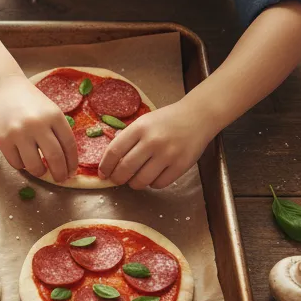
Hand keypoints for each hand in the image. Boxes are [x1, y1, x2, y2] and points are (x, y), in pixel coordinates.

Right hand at [0, 72, 77, 181]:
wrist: (2, 88)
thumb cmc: (29, 101)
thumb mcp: (49, 110)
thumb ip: (58, 131)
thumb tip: (66, 162)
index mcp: (54, 115)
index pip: (69, 145)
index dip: (72, 162)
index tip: (71, 171)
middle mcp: (37, 124)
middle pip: (55, 158)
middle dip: (60, 174)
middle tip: (60, 179)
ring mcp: (19, 132)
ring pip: (34, 166)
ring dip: (40, 172)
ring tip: (39, 170)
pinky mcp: (3, 140)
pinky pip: (16, 163)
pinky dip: (22, 165)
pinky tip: (23, 158)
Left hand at [98, 100, 212, 189]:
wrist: (197, 117)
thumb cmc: (166, 120)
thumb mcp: (144, 121)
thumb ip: (128, 138)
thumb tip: (110, 160)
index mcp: (140, 127)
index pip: (114, 151)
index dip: (105, 166)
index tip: (102, 174)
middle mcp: (152, 141)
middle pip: (125, 168)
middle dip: (117, 178)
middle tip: (117, 180)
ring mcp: (168, 154)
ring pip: (142, 180)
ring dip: (134, 184)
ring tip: (134, 180)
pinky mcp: (181, 165)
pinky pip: (159, 184)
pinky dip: (152, 184)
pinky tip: (153, 177)